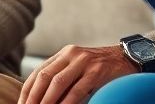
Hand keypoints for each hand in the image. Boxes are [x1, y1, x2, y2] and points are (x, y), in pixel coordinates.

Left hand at [18, 45, 136, 103]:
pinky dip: (66, 103)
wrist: (127, 59)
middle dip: (33, 97)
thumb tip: (42, 98)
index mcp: (64, 54)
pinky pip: (77, 90)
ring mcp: (84, 62)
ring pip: (58, 83)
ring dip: (46, 101)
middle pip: (44, 77)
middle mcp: (71, 54)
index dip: (27, 90)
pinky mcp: (96, 71)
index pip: (38, 72)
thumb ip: (62, 77)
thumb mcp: (78, 68)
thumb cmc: (100, 69)